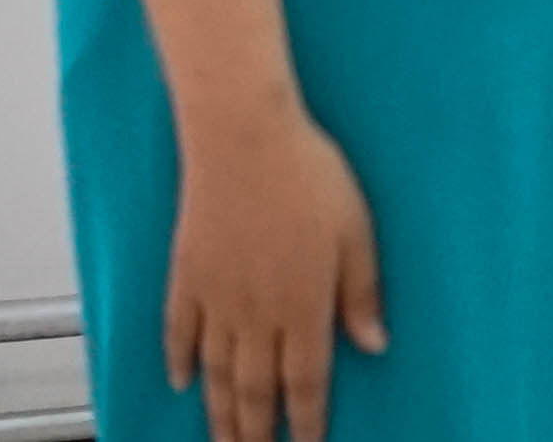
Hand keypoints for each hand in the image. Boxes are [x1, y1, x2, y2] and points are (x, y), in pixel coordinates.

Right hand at [161, 104, 381, 441]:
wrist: (243, 140)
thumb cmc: (308, 176)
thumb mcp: (357, 233)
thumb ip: (362, 293)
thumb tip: (374, 343)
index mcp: (302, 304)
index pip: (305, 380)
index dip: (307, 417)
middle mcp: (255, 311)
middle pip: (255, 388)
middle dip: (258, 430)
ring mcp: (214, 296)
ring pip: (216, 371)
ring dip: (220, 411)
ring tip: (224, 440)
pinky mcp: (185, 275)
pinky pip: (178, 332)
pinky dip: (179, 362)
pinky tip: (182, 383)